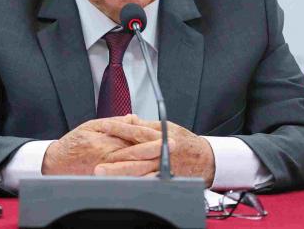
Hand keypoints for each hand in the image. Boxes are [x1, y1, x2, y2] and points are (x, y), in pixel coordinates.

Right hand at [41, 114, 160, 175]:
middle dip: (158, 150)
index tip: (167, 135)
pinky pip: (128, 179)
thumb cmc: (74, 144)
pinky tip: (154, 176)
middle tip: (174, 147)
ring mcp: (109, 169)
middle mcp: (109, 156)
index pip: (134, 137)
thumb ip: (115, 123)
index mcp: (107, 141)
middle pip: (138, 153)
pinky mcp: (108, 179)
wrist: (58, 162)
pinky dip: (142, 178)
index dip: (152, 136)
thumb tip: (133, 118)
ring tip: (169, 162)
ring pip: (136, 168)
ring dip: (154, 165)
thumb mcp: (92, 126)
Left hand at [98, 119, 214, 184]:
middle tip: (98, 163)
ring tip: (103, 174)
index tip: (103, 127)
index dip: (119, 128)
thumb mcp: (165, 127)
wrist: (205, 159)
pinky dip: (134, 184)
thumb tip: (128, 118)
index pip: (136, 131)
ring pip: (138, 172)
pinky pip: (147, 182)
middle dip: (115, 159)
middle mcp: (160, 153)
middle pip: (135, 155)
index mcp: (160, 137)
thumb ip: (145, 125)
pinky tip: (120, 185)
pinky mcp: (164, 179)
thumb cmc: (184, 141)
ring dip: (120, 174)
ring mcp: (162, 168)